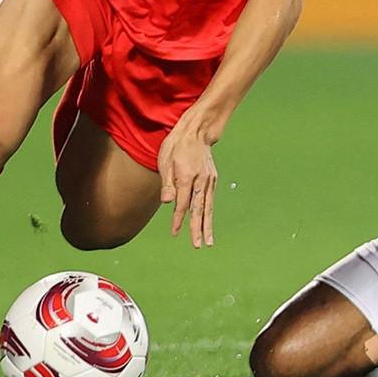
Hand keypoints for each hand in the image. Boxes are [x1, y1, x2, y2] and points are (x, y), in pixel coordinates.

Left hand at [156, 105, 221, 247]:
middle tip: (197, 245)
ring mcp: (209, 179)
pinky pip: (210, 199)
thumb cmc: (176, 145)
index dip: (178, 219)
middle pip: (198, 209)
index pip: (182, 203)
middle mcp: (200, 180)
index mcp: (186, 176)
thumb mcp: (165, 160)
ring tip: (208, 242)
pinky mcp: (212, 178)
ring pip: (208, 207)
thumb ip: (167, 183)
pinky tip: (208, 223)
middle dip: (197, 229)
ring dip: (207, 225)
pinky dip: (209, 213)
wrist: (196, 131)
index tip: (175, 233)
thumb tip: (167, 202)